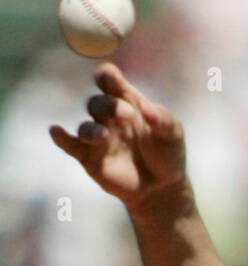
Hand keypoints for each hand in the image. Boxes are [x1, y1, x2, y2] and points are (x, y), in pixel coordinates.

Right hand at [49, 62, 187, 218]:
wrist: (162, 189)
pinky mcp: (90, 158)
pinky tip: (56, 131)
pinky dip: (61, 138)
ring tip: (104, 136)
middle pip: (98, 103)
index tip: (111, 78)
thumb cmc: (168, 155)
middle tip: (125, 114)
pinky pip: (71, 145)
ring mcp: (98, 137)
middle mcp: (108, 116)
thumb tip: (148, 109)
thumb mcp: (173, 134)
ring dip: (92, 129)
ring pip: (86, 126)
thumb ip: (162, 119)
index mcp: (127, 102)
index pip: (110, 81)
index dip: (108, 77)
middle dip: (108, 106)